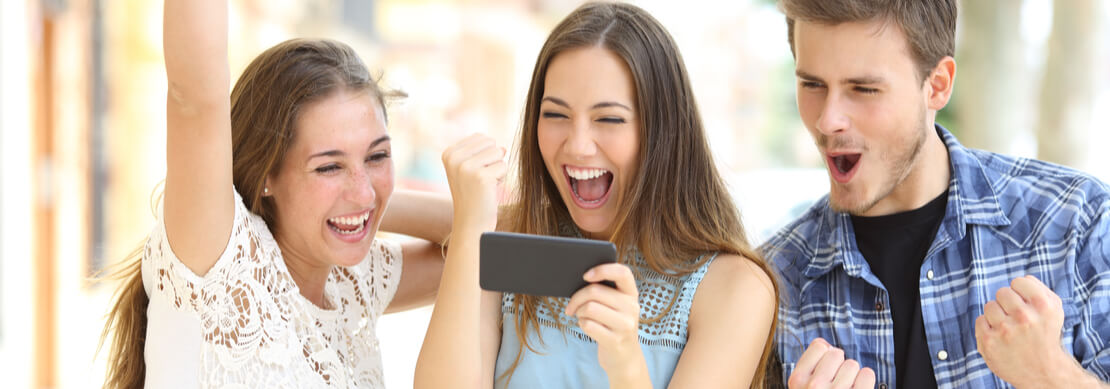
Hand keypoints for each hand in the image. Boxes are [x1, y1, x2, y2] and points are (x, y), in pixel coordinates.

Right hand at [440, 134, 506, 231]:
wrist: (471, 222)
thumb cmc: (474, 194)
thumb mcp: (470, 168)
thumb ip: (482, 150)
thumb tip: (503, 148)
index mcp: (449, 153)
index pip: (481, 137)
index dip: (485, 154)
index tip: (475, 172)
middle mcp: (454, 158)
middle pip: (490, 143)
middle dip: (493, 160)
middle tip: (482, 179)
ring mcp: (466, 167)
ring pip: (499, 153)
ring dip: (497, 169)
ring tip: (485, 184)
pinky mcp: (481, 177)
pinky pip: (504, 166)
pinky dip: (501, 178)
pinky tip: (490, 190)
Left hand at [565, 263, 646, 381]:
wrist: (624, 357)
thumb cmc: (613, 325)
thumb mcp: (616, 306)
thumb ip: (605, 291)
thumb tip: (579, 280)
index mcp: (631, 294)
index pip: (622, 272)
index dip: (602, 269)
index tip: (585, 275)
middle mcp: (632, 308)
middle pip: (595, 291)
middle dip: (577, 298)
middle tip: (571, 306)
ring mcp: (625, 325)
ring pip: (589, 308)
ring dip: (579, 312)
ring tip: (581, 316)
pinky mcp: (615, 340)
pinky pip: (588, 325)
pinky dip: (581, 324)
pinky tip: (586, 326)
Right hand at [788, 338, 875, 388]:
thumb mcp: (802, 387)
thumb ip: (810, 365)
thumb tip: (825, 344)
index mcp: (797, 380)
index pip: (820, 347)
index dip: (826, 357)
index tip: (825, 372)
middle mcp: (814, 386)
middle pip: (837, 354)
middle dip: (840, 366)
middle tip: (836, 384)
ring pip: (853, 365)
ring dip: (853, 376)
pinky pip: (867, 374)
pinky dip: (866, 382)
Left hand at [976, 275, 1067, 387]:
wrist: (1043, 371)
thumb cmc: (1045, 336)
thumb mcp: (1054, 310)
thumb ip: (1038, 289)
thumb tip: (1021, 279)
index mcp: (1043, 306)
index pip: (1019, 281)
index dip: (1021, 292)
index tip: (1026, 304)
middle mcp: (1025, 317)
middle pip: (1002, 292)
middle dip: (1008, 304)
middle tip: (1018, 319)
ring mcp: (1005, 330)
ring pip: (989, 306)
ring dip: (997, 315)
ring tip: (1010, 329)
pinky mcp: (989, 341)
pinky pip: (980, 320)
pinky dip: (987, 327)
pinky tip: (1000, 337)